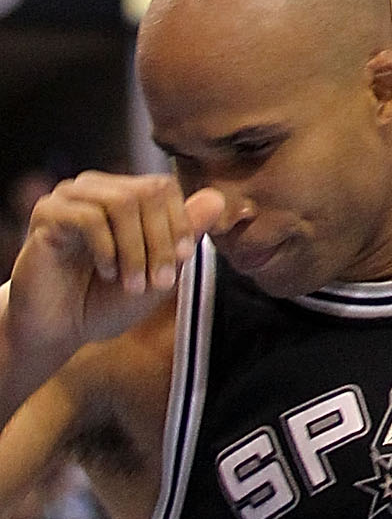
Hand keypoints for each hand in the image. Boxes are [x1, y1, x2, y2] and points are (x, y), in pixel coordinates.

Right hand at [6, 174, 224, 375]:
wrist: (58, 330)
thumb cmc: (106, 301)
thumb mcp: (157, 272)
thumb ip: (185, 235)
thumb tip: (218, 198)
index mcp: (124, 196)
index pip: (164, 188)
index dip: (180, 223)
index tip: (184, 261)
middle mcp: (97, 188)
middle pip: (148, 191)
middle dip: (161, 240)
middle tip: (159, 283)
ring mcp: (70, 197)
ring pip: (122, 202)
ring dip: (136, 249)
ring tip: (132, 284)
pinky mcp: (47, 214)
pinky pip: (89, 217)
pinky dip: (107, 249)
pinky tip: (106, 272)